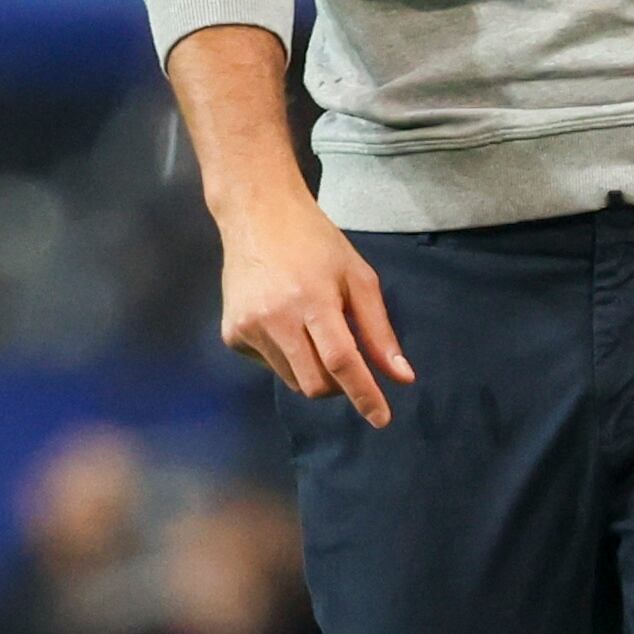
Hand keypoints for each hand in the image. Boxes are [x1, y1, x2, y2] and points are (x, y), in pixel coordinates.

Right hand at [214, 185, 412, 426]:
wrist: (257, 214)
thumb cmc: (316, 241)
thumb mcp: (357, 276)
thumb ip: (379, 330)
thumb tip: (402, 378)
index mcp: (313, 299)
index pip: (342, 361)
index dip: (364, 394)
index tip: (382, 419)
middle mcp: (276, 318)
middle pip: (315, 384)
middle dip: (338, 386)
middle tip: (346, 360)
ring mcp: (249, 327)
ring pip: (292, 380)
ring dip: (312, 369)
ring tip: (311, 328)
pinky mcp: (231, 334)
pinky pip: (269, 366)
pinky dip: (286, 356)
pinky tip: (283, 321)